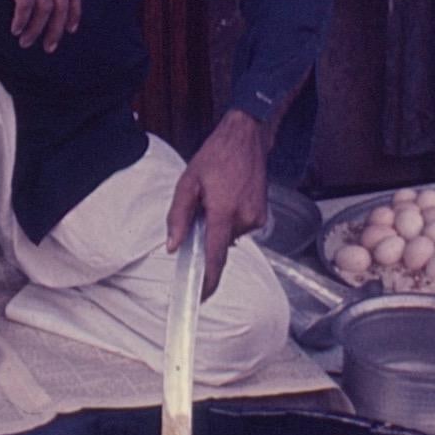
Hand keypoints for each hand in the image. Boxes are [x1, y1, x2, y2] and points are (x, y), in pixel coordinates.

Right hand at [0, 0, 81, 51]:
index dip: (74, 11)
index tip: (69, 29)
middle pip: (62, 1)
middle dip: (57, 28)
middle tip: (48, 46)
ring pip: (45, 5)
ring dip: (37, 29)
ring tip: (26, 41)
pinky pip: (26, 2)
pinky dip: (23, 19)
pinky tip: (15, 28)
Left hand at [165, 109, 269, 296]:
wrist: (246, 138)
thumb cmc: (215, 157)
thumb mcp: (187, 183)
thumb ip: (178, 217)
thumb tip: (172, 247)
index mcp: (223, 211)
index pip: (215, 256)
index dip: (207, 280)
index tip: (200, 296)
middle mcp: (244, 218)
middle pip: (220, 245)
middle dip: (207, 237)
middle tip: (201, 210)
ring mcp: (257, 218)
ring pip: (229, 237)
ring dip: (218, 227)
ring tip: (215, 198)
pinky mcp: (262, 215)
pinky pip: (240, 228)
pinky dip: (229, 220)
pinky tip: (227, 198)